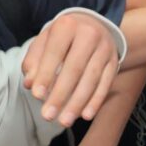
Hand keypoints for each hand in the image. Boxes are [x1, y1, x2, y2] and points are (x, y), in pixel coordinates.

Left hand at [22, 12, 118, 126]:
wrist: (93, 25)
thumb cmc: (63, 37)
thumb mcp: (45, 41)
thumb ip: (34, 60)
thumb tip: (30, 84)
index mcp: (67, 25)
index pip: (55, 53)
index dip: (46, 75)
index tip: (36, 96)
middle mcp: (89, 34)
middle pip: (74, 68)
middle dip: (60, 95)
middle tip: (48, 116)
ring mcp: (105, 48)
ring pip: (91, 79)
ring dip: (77, 103)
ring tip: (64, 121)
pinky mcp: (114, 61)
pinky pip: (106, 84)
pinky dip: (96, 101)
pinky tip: (85, 115)